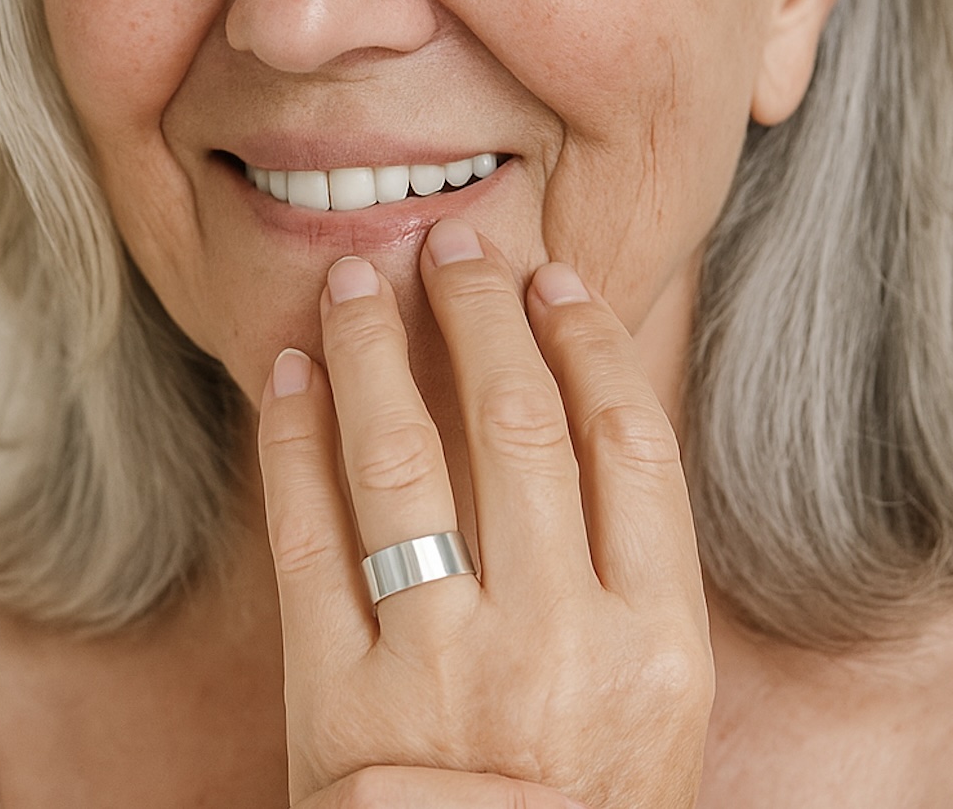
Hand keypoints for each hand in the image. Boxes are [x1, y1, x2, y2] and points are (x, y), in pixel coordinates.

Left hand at [257, 220, 712, 808]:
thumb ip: (631, 576)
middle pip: (518, 428)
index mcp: (658, 647)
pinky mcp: (336, 708)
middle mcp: (556, 649)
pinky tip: (295, 373)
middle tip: (458, 242)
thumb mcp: (657, 710)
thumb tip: (580, 412)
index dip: (586, 343)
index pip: (628, 445)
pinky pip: (309, 541)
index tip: (553, 279)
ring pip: (403, 464)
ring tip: (362, 274)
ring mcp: (440, 675)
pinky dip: (294, 444)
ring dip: (379, 350)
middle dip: (483, 312)